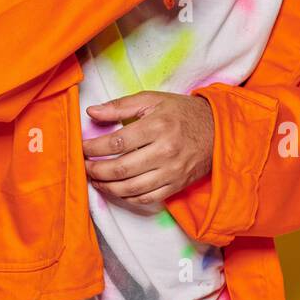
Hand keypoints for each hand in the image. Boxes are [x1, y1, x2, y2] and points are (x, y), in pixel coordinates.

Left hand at [81, 92, 213, 205]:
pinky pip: (147, 199)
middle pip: (121, 168)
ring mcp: (172, 172)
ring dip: (107, 186)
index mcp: (157, 126)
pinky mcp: (176, 185)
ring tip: (95, 178)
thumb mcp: (152, 100)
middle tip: (84, 165)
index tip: (82, 147)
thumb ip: (120, 106)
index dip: (94, 148)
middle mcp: (165, 152)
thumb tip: (91, 111)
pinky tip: (116, 188)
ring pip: (131, 188)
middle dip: (96, 170)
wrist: (217, 130)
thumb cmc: (181, 113)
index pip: (117, 142)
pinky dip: (127, 197)